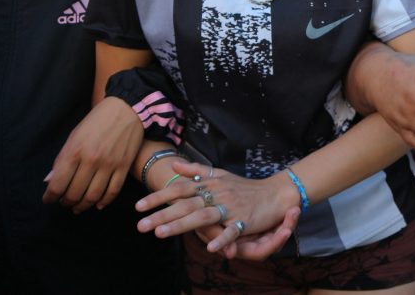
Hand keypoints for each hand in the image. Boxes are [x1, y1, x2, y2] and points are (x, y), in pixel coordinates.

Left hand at [43, 96, 143, 210]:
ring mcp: (109, 164)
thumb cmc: (96, 121)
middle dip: (66, 202)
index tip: (49, 199)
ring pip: (93, 195)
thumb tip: (49, 181)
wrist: (126, 109)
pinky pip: (113, 191)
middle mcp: (91, 160)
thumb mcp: (74, 136)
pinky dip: (104, 201)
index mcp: (74, 151)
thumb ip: (61, 160)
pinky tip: (98, 204)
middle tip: (64, 203)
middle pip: (75, 193)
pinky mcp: (124, 166)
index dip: (50, 197)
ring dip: (83, 205)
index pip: (58, 184)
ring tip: (78, 207)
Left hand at [136, 160, 300, 254]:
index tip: (138, 206)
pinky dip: (222, 239)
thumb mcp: (221, 175)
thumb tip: (174, 165)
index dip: (159, 197)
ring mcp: (231, 207)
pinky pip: (232, 231)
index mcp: (211, 184)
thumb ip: (197, 170)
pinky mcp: (244, 220)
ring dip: (181, 225)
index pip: (180, 189)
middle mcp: (218, 194)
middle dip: (162, 214)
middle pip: (186, 203)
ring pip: (202, 216)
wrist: (276, 193)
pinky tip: (210, 249)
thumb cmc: (246, 186)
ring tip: (160, 234)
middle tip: (140, 225)